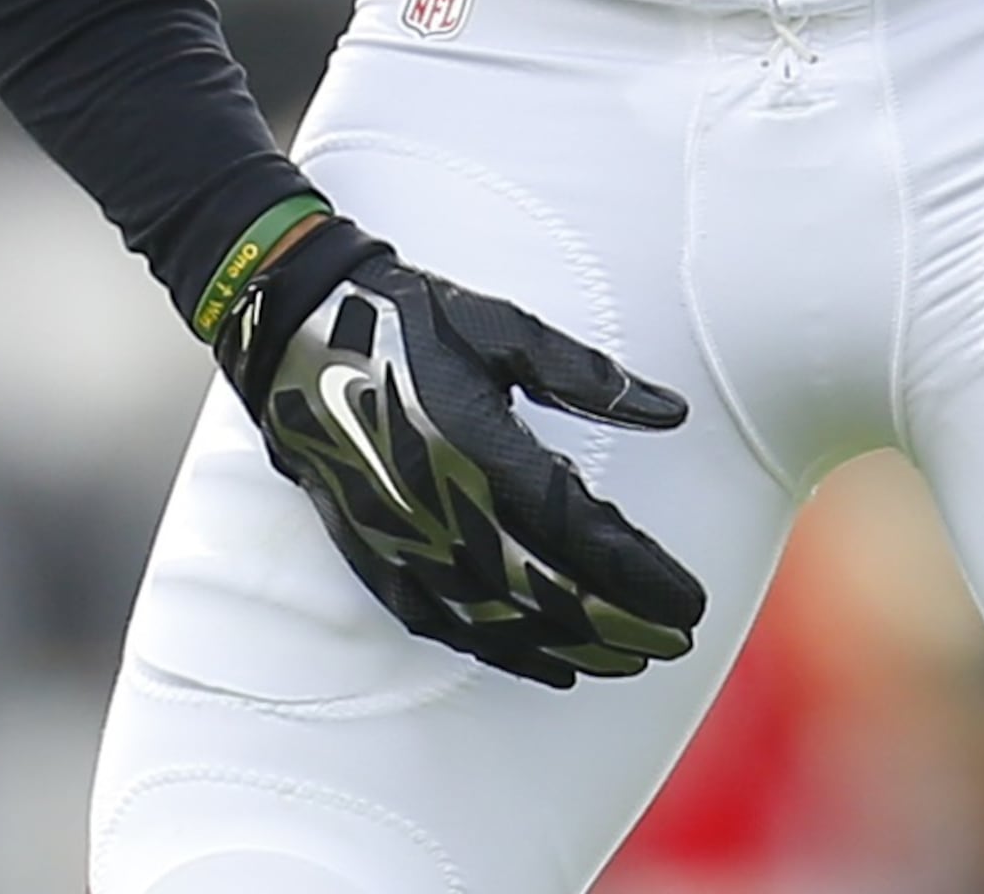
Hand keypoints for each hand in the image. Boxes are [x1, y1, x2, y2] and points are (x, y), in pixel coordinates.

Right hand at [212, 207, 708, 686]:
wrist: (296, 329)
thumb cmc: (410, 318)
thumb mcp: (505, 328)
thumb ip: (587, 376)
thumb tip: (671, 412)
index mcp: (479, 447)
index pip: (579, 534)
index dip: (638, 576)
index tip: (688, 599)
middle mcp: (440, 505)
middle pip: (545, 591)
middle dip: (618, 623)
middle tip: (675, 640)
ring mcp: (401, 536)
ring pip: (497, 618)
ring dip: (568, 647)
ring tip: (626, 660)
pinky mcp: (373, 550)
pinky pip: (442, 620)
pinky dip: (498, 649)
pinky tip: (542, 664)